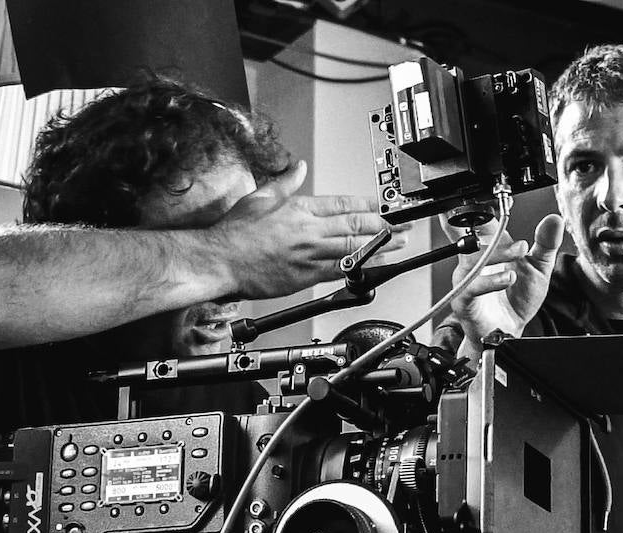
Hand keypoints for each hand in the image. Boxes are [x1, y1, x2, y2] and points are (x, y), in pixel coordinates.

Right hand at [215, 160, 409, 297]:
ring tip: (399, 241)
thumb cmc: (234, 233)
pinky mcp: (306, 275)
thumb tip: (299, 167)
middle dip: (384, 223)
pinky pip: (341, 270)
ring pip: (354, 246)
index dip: (369, 203)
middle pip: (355, 223)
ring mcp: (309, 253)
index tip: (385, 204)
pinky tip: (376, 263)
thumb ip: (285, 182)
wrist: (219, 261)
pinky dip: (361, 266)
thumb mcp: (259, 197)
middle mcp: (308, 229)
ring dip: (381, 244)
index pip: (343, 202)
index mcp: (299, 208)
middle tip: (403, 223)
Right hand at [441, 212, 562, 359]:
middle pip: (473, 235)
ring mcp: (467, 280)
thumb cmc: (518, 300)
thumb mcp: (538, 268)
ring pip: (474, 260)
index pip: (482, 220)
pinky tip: (508, 279)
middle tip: (514, 233)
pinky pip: (471, 287)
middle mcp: (474, 261)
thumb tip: (554, 219)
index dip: (487, 208)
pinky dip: (490, 282)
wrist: (510, 332)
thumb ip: (546, 244)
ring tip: (519, 255)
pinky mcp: (463, 300)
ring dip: (497, 255)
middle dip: (488, 226)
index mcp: (490, 249)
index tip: (503, 200)